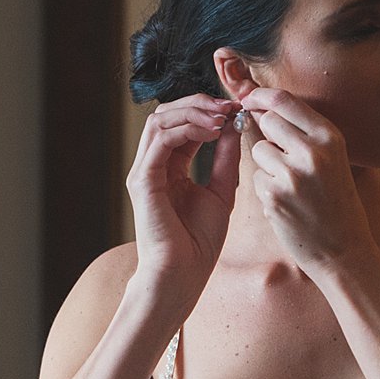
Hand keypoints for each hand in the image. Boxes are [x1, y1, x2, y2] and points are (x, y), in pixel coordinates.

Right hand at [126, 92, 241, 307]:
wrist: (183, 275)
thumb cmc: (198, 243)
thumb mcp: (221, 191)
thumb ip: (224, 159)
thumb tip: (234, 126)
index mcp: (169, 167)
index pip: (180, 123)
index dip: (207, 110)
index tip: (236, 108)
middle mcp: (152, 165)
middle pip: (165, 114)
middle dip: (198, 103)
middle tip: (229, 105)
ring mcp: (144, 171)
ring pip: (159, 120)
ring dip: (193, 112)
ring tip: (221, 117)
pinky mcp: (143, 180)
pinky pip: (161, 140)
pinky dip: (187, 128)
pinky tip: (211, 132)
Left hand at [239, 87, 375, 276]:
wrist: (344, 249)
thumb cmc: (335, 201)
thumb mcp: (331, 158)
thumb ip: (302, 133)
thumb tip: (262, 107)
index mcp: (329, 137)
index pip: (284, 101)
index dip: (260, 96)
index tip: (249, 98)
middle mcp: (312, 151)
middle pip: (267, 122)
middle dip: (268, 135)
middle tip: (284, 157)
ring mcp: (292, 174)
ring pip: (258, 150)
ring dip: (266, 165)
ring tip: (291, 186)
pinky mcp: (275, 196)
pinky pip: (256, 178)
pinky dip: (266, 189)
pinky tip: (287, 204)